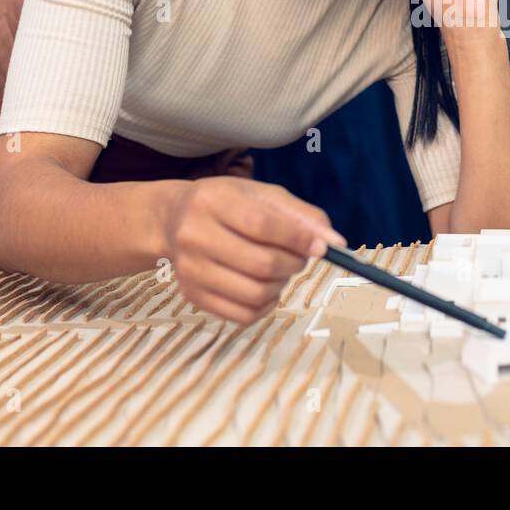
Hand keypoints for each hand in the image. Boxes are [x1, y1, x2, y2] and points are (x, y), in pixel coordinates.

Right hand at [160, 176, 345, 325]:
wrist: (174, 220)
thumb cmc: (228, 204)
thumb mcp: (262, 195)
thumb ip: (301, 215)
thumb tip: (335, 242)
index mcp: (212, 200)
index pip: (262, 225)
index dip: (298, 239)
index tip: (323, 247)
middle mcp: (194, 235)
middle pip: (261, 263)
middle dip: (294, 264)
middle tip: (300, 257)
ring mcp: (189, 269)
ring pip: (255, 293)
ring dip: (281, 285)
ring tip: (280, 270)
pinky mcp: (191, 295)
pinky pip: (243, 315)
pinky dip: (266, 305)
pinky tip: (265, 287)